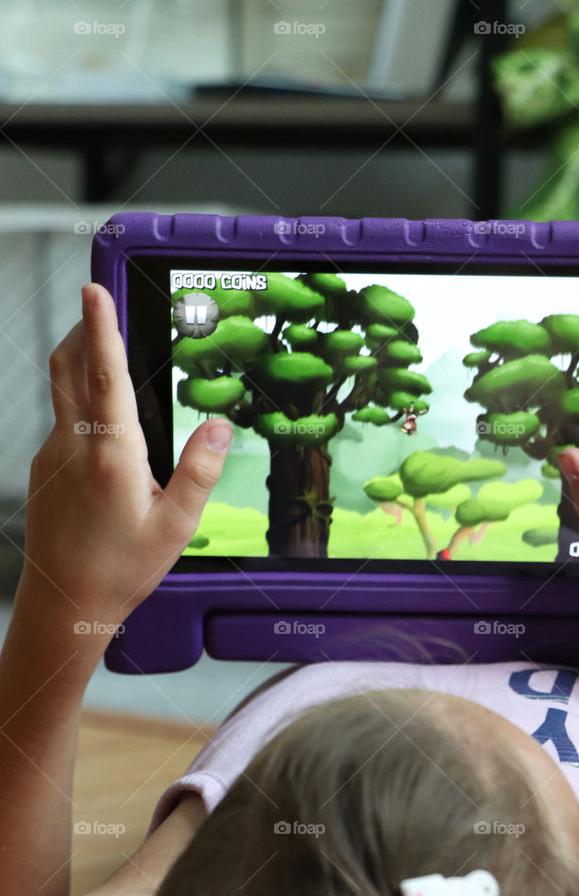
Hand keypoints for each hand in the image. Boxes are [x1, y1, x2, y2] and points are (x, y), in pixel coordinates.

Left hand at [19, 283, 231, 629]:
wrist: (64, 605)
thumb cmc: (121, 570)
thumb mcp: (177, 526)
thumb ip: (199, 470)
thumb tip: (218, 425)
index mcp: (110, 455)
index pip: (103, 375)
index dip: (101, 327)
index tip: (94, 289)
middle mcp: (73, 447)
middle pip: (66, 366)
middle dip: (81, 330)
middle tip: (101, 308)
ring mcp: (50, 457)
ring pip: (60, 393)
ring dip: (80, 365)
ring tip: (109, 359)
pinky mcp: (42, 471)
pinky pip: (61, 425)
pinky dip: (80, 407)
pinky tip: (106, 431)